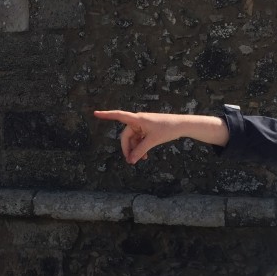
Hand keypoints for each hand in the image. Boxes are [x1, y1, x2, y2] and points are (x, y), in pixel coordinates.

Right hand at [93, 110, 227, 163]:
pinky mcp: (147, 129)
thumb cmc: (167, 129)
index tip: (95, 113)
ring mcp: (142, 125)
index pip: (119, 115)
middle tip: (130, 162)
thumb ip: (140, 151)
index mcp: (137, 119)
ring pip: (133, 139)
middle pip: (126, 135)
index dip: (107, 115)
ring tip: (139, 161)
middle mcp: (138, 121)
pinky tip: (144, 157)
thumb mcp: (152, 141)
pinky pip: (139, 139)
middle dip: (127, 148)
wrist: (181, 125)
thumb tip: (131, 160)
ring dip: (135, 149)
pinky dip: (140, 147)